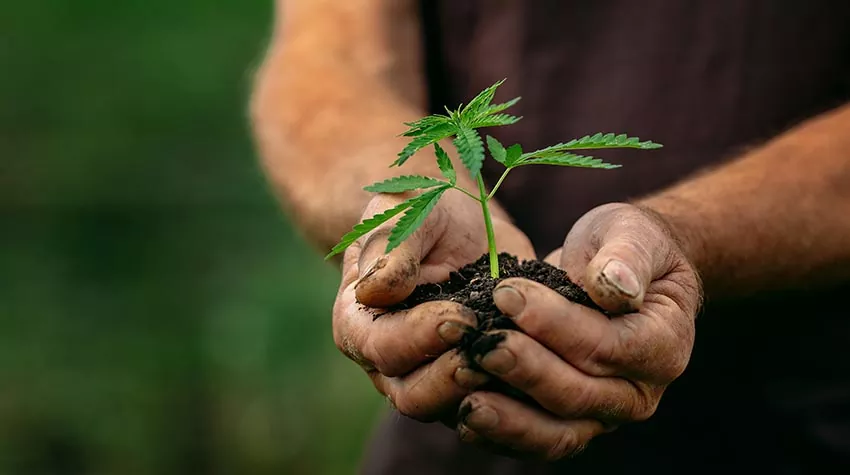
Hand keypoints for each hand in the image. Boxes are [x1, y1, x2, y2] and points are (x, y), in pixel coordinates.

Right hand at [333, 189, 534, 421]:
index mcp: (359, 324)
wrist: (460, 224)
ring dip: (486, 390)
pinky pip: (493, 405)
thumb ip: (391, 247)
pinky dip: (515, 394)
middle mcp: (388, 363)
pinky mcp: (473, 382)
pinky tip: (542, 369)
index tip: (460, 316)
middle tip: (492, 347)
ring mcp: (430, 378)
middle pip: (413, 395)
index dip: (420, 337)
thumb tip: (376, 290)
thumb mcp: (404, 212)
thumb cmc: (421, 212)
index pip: (383, 348)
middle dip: (452, 377)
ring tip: (518, 360)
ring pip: (453, 409)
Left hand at [456, 203, 700, 459]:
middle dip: (526, 371)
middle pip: (579, 395)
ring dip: (510, 421)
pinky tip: (466, 419)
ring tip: (467, 403)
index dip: (555, 324)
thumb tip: (613, 286)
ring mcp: (604, 413)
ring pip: (558, 432)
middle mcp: (639, 391)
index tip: (508, 294)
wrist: (620, 271)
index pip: (607, 346)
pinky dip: (502, 434)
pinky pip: (538, 439)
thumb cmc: (625, 246)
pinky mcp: (571, 421)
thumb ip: (626, 257)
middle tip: (482, 345)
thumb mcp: (632, 234)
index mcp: (663, 344)